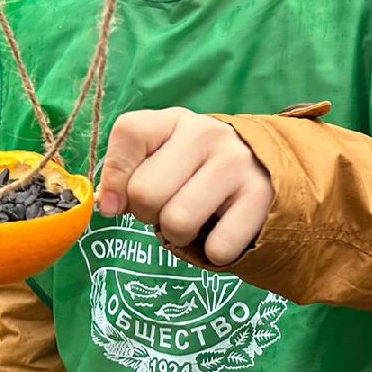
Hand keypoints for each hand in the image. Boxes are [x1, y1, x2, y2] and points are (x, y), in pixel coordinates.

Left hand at [97, 108, 274, 264]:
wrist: (264, 168)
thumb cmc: (195, 169)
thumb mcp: (161, 157)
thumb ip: (127, 174)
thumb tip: (108, 206)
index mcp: (175, 120)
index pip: (130, 132)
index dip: (114, 177)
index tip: (117, 202)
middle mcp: (208, 133)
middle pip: (145, 192)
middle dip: (148, 214)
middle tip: (168, 207)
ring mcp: (237, 164)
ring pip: (177, 223)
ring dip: (177, 236)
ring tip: (193, 219)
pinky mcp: (262, 197)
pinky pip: (217, 247)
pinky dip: (213, 251)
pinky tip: (222, 230)